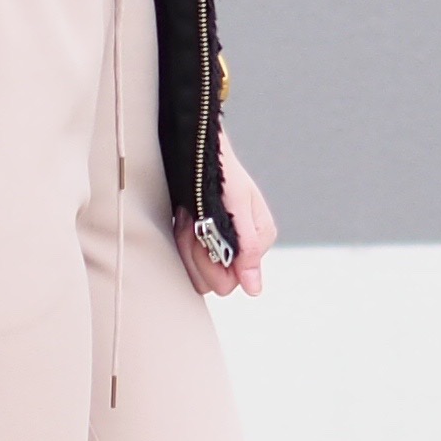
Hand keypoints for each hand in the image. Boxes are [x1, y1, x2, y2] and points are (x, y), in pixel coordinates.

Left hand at [178, 131, 276, 299]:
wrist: (197, 151)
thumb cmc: (221, 173)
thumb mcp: (237, 208)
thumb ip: (247, 249)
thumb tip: (255, 289)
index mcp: (258, 241)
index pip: (230, 281)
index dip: (211, 260)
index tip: (203, 232)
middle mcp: (242, 247)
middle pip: (213, 280)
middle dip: (197, 253)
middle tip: (193, 223)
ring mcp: (223, 245)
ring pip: (198, 272)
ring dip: (187, 243)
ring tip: (189, 217)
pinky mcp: (206, 240)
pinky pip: (188, 258)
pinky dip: (182, 238)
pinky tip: (185, 218)